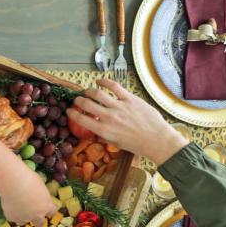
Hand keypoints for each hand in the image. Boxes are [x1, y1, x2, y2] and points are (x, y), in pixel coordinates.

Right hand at [0, 169, 56, 226]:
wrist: (13, 183)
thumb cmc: (29, 179)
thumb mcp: (40, 185)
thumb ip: (40, 194)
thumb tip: (38, 194)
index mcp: (47, 206)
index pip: (52, 212)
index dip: (48, 210)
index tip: (45, 207)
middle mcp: (37, 215)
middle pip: (39, 223)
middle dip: (36, 218)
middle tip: (31, 211)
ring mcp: (24, 218)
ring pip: (23, 222)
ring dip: (22, 216)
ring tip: (17, 206)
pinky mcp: (12, 218)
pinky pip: (12, 217)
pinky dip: (11, 213)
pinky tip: (9, 204)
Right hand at [66, 79, 188, 164]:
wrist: (156, 140)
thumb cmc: (136, 145)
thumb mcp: (115, 143)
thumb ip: (104, 134)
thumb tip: (95, 128)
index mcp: (104, 130)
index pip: (81, 120)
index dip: (72, 114)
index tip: (69, 111)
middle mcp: (109, 117)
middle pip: (87, 104)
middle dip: (78, 100)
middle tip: (77, 100)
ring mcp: (119, 106)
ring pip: (98, 93)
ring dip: (89, 91)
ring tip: (87, 91)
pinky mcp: (130, 99)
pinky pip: (114, 87)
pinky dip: (104, 82)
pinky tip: (99, 81)